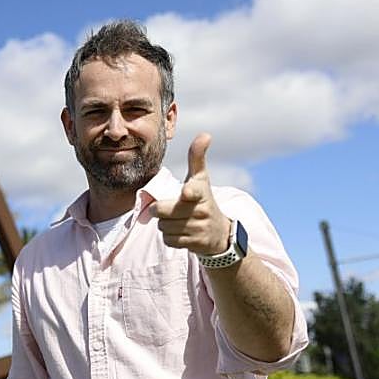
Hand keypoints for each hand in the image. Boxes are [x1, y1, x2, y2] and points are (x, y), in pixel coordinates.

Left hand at [150, 133, 230, 254]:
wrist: (219, 233)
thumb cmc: (203, 200)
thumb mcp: (201, 179)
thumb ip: (197, 157)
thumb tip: (205, 134)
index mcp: (200, 192)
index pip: (193, 191)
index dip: (188, 192)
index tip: (186, 193)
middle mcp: (201, 211)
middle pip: (163, 212)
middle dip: (159, 210)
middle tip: (166, 208)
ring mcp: (199, 229)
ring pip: (164, 227)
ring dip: (164, 224)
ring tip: (176, 220)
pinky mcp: (195, 244)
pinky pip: (168, 240)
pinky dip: (169, 237)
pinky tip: (179, 232)